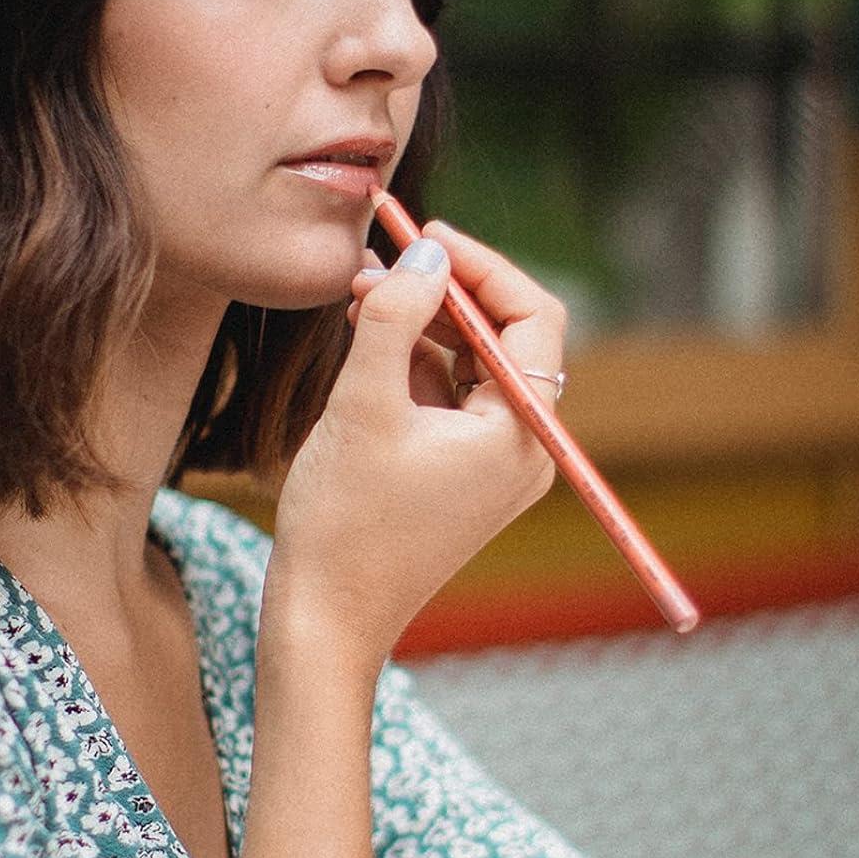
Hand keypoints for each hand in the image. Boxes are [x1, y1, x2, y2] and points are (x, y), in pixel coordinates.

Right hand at [266, 219, 567, 663]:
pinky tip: (369, 337)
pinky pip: (454, 397)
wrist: (326, 621)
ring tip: (363, 293)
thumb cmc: (344, 522)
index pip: (532, 318)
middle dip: (450, 292)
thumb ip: (394, 316)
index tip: (427, 235)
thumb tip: (427, 257)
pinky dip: (417, 363)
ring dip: (427, 323)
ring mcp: (498, 463)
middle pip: (509, 338)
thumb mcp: (362, 404)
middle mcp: (526, 447)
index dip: (483, 267)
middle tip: (387, 259)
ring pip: (476, 363)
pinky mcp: (465, 473)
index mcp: (523, 433)